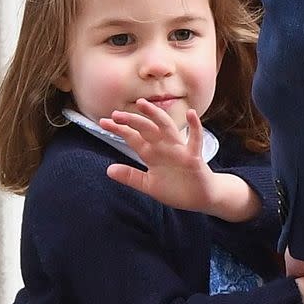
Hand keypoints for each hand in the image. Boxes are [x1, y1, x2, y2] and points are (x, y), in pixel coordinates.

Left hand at [102, 101, 219, 212]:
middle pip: (146, 129)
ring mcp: (179, 150)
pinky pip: (195, 140)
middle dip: (132, 121)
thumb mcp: (148, 185)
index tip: (103, 122)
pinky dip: (195, 127)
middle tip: (116, 114)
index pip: (133, 137)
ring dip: (156, 115)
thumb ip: (131, 177)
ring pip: (166, 128)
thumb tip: (108, 170)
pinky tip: (191, 113)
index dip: (119, 130)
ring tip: (143, 105)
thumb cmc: (176, 189)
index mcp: (152, 153)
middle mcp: (164, 147)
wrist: (200, 199)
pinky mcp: (194, 157)